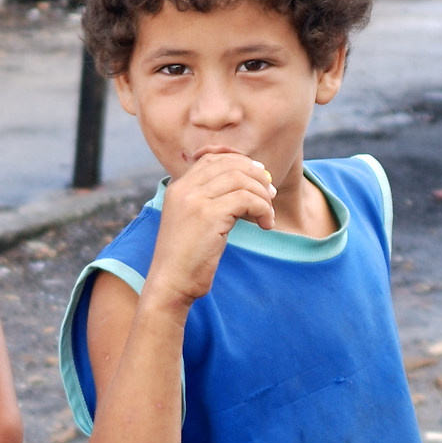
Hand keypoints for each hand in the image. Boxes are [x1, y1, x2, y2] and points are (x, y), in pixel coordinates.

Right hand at [143, 150, 276, 305]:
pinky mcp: (208, 215)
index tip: (259, 177)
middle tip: (271, 195)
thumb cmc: (186, 259)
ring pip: (241, 180)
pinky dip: (263, 210)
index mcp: (177, 188)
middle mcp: (184, 189)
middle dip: (257, 177)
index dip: (240, 163)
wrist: (170, 283)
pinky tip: (265, 225)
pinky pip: (247, 199)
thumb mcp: (192, 222)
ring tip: (267, 215)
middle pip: (230, 165)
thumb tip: (245, 186)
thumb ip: (209, 201)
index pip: (212, 158)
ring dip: (263, 196)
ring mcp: (195, 200)